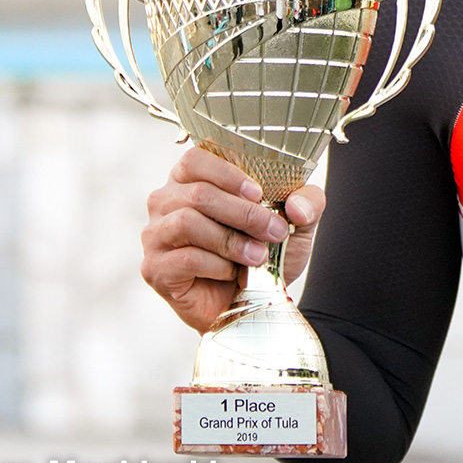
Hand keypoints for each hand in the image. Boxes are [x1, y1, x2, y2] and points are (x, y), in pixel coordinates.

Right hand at [140, 146, 326, 333]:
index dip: (227, 173)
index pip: (195, 158)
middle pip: (199, 193)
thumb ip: (308, 203)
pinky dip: (216, 266)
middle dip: (244, 213)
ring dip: (231, 241)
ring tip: (258, 256)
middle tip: (274, 231)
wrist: (252, 304)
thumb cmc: (264, 254)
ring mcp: (155, 235)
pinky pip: (184, 258)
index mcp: (190, 180)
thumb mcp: (296, 225)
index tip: (258, 192)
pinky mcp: (154, 268)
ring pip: (187, 222)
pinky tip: (231, 273)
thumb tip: (297, 205)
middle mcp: (166, 202)